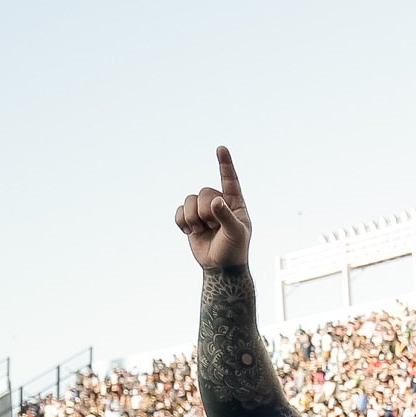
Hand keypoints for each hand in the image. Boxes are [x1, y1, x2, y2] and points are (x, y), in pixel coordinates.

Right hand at [175, 146, 251, 268]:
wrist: (220, 267)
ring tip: (202, 231)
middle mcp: (219, 203)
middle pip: (204, 192)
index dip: (225, 164)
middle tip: (213, 227)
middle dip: (205, 211)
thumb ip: (226, 216)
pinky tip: (190, 233)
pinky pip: (179, 211)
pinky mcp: (190, 220)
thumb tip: (215, 201)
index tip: (221, 148)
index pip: (230, 180)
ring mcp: (203, 211)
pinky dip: (182, 222)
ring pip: (189, 200)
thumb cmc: (234, 250)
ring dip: (193, 218)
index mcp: (235, 204)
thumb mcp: (236, 233)